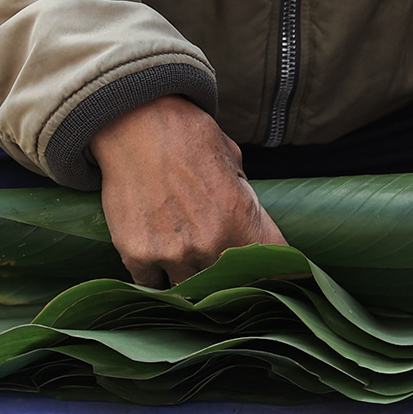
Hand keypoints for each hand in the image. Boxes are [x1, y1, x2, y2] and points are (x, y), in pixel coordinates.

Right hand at [90, 95, 286, 286]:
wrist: (135, 123)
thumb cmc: (187, 137)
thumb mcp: (233, 163)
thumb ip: (244, 201)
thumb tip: (251, 224)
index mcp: (240, 217)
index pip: (273, 264)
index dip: (277, 271)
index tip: (275, 276)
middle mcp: (209, 242)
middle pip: (226, 284)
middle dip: (225, 277)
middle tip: (218, 266)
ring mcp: (172, 252)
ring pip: (188, 289)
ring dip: (188, 277)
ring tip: (182, 256)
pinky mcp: (137, 254)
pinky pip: (151, 283)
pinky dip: (155, 273)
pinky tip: (156, 253)